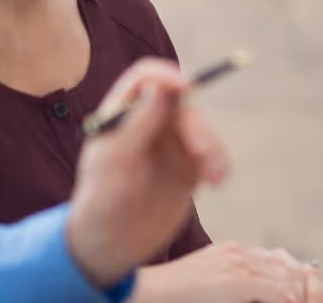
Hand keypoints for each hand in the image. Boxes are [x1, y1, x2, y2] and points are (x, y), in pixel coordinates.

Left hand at [66, 59, 229, 288]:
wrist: (112, 246)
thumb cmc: (102, 202)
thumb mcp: (115, 162)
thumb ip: (137, 123)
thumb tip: (159, 86)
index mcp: (122, 114)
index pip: (147, 78)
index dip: (167, 76)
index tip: (185, 88)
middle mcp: (148, 123)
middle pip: (182, 104)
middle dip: (196, 124)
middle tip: (200, 152)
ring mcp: (170, 145)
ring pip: (202, 128)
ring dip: (212, 146)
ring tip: (212, 176)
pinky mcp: (188, 167)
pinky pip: (212, 154)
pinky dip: (220, 163)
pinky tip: (217, 182)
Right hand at [132, 243, 322, 302]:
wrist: (148, 290)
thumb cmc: (171, 291)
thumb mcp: (204, 280)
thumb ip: (225, 281)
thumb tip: (241, 291)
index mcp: (229, 250)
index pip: (270, 258)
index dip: (288, 273)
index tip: (299, 287)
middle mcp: (236, 253)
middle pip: (281, 265)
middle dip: (298, 282)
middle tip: (312, 295)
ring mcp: (237, 265)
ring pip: (283, 277)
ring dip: (296, 293)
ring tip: (304, 302)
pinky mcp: (236, 282)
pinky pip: (274, 292)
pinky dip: (286, 301)